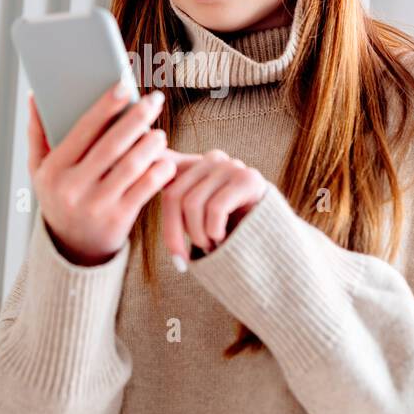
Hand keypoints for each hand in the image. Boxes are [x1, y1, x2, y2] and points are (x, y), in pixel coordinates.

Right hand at [28, 82, 176, 266]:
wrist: (72, 249)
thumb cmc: (59, 198)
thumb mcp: (41, 171)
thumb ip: (38, 134)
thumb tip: (36, 96)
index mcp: (53, 171)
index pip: (82, 131)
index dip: (105, 106)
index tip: (125, 86)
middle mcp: (72, 188)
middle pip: (112, 145)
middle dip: (136, 118)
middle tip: (155, 100)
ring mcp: (96, 205)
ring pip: (132, 166)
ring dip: (151, 144)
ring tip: (159, 133)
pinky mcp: (119, 220)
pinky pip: (145, 189)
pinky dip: (159, 171)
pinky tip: (166, 160)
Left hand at [161, 149, 267, 269]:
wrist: (277, 243)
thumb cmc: (231, 232)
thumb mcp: (197, 215)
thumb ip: (174, 195)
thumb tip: (137, 177)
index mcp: (194, 164)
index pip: (160, 176)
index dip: (151, 197)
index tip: (163, 242)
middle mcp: (211, 158)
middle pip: (173, 195)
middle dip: (176, 234)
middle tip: (190, 255)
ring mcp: (232, 166)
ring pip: (192, 204)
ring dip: (200, 236)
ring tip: (213, 246)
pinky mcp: (249, 179)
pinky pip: (215, 209)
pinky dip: (215, 232)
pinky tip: (225, 240)